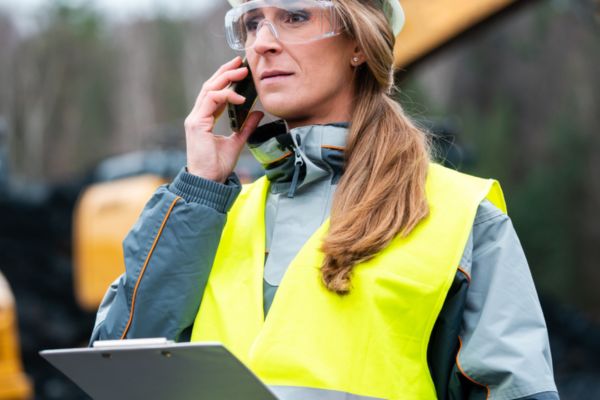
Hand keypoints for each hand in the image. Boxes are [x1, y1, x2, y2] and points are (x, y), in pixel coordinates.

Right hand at [184, 56, 263, 182]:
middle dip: (225, 72)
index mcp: (204, 119)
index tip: (239, 70)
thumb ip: (246, 127)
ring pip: (208, 89)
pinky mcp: (196, 124)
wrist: (208, 182)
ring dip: (225, 78)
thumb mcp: (237, 142)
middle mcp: (198, 116)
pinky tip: (240, 97)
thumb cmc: (218, 166)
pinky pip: (211, 101)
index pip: (214, 93)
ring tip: (241, 71)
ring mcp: (195, 119)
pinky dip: (225, 96)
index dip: (226, 79)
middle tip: (240, 62)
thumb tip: (258, 113)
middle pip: (210, 86)